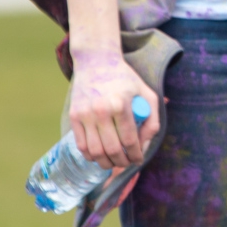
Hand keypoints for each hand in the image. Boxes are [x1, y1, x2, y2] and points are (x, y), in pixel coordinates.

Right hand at [67, 47, 159, 168]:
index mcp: (121, 105)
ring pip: (95, 151)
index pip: (130, 140)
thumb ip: (152, 120)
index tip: (139, 159)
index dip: (135, 155)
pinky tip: (99, 156)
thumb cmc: (126, 80)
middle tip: (127, 163)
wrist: (97, 62)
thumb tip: (144, 145)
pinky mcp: (74, 116)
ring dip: (105, 163)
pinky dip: (90, 156)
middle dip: (122, 162)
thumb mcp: (147, 93)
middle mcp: (101, 111)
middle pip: (112, 149)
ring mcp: (85, 114)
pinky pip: (81, 145)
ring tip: (114, 163)